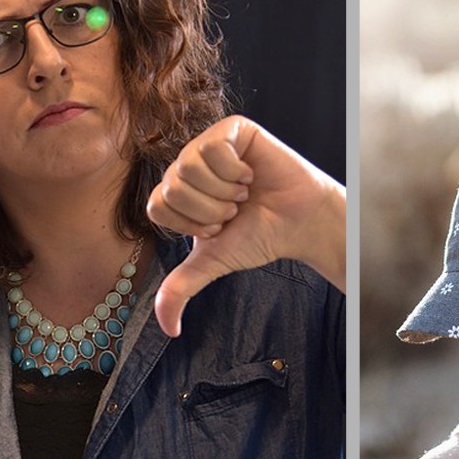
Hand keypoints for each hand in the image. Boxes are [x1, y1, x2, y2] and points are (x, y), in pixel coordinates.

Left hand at [146, 115, 344, 335]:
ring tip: (245, 192)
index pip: (158, 207)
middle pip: (173, 187)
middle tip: (235, 209)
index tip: (220, 226)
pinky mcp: (232, 129)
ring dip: (225, 191)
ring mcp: (207, 144)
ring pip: (189, 167)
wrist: (299, 222)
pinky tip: (251, 173)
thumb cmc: (259, 236)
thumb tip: (168, 329)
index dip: (193, 224)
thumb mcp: (214, 262)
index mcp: (177, 192)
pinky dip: (236, 170)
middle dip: (211, 210)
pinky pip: (213, 148)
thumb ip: (182, 288)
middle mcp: (187, 165)